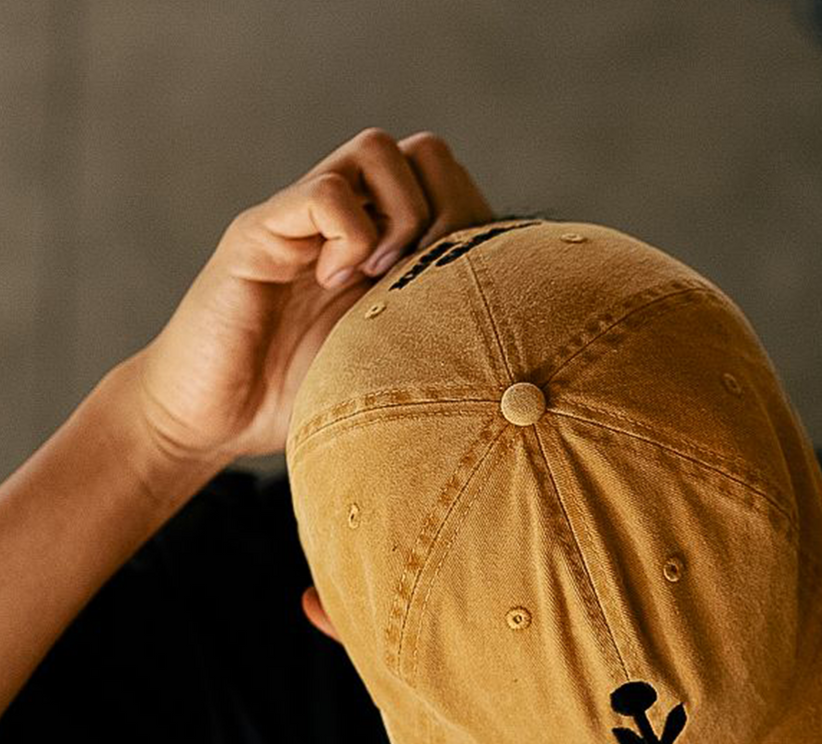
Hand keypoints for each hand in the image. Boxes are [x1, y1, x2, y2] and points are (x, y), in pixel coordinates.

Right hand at [127, 127, 492, 486]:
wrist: (210, 422)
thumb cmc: (300, 406)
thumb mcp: (390, 375)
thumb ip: (438, 347)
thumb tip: (520, 375)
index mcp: (386, 252)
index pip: (450, 187)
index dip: (469, 225)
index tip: (458, 290)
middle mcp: (349, 224)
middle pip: (425, 153)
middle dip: (443, 212)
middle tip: (423, 279)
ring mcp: (304, 220)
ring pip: (377, 151)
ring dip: (398, 215)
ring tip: (378, 278)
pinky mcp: (261, 231)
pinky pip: (326, 190)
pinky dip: (346, 234)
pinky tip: (334, 284)